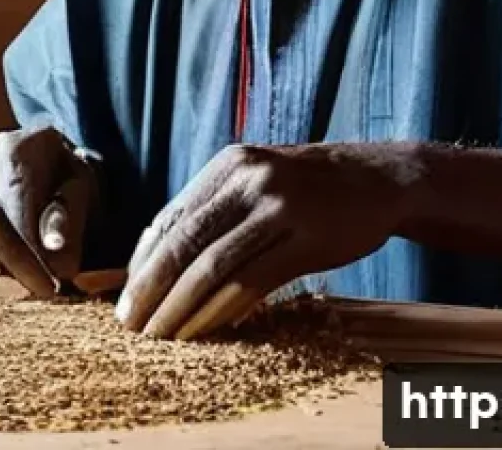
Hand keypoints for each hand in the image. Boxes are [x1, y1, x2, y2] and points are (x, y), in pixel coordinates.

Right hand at [0, 127, 97, 297]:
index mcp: (21, 144)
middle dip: (12, 261)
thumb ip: (70, 218)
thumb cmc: (70, 185)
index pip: (15, 193)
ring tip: (27, 284)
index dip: (30, 241)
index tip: (54, 278)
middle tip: (41, 290)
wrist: (55, 175)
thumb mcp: (82, 194)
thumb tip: (55, 253)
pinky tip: (7, 271)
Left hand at [115, 142, 421, 337]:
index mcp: (229, 165)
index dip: (143, 262)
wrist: (377, 179)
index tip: (125, 298)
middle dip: (152, 288)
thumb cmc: (307, 188)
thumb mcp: (255, 179)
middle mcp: (248, 178)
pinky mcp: (307, 237)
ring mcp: (279, 206)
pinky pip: (253, 280)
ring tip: (162, 336)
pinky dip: (222, 309)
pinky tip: (205, 329)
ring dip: (182, 307)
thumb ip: (213, 210)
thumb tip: (157, 257)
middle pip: (185, 241)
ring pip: (214, 265)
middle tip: (131, 325)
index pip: (171, 217)